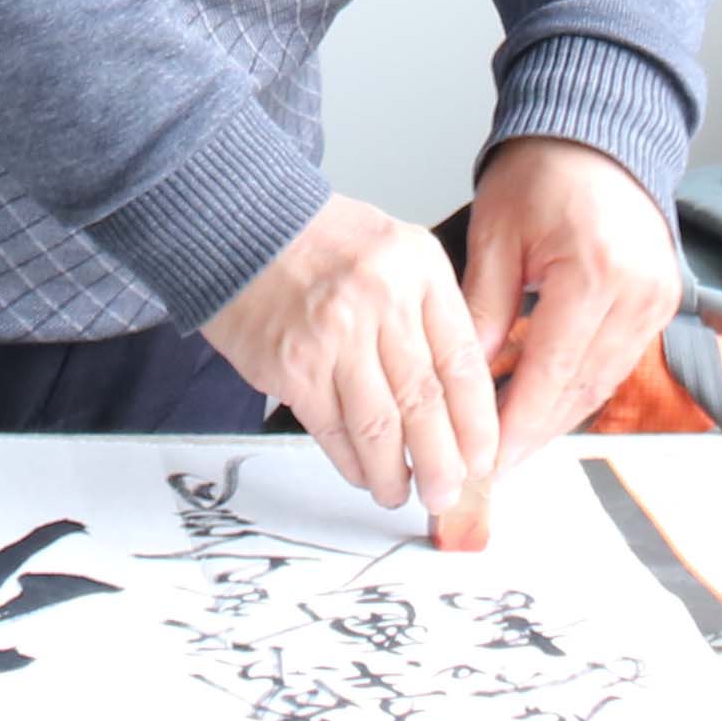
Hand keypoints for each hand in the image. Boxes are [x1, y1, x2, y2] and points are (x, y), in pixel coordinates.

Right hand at [199, 196, 499, 535]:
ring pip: (377, 426)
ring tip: (401, 492)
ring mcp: (332, 334)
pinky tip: (361, 473)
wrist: (239, 227)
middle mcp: (378, 300)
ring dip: (393, 473)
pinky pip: (330, 429)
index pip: (462, 362)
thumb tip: (460, 399)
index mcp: (417, 269)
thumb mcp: (397, 254)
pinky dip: (350, 461)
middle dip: (442, 463)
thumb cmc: (321, 244)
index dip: (477, 423)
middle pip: (424, 402)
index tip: (482, 458)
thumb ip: (431, 315)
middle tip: (447, 493)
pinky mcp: (291, 365)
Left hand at [455, 140, 685, 537]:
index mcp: (596, 273)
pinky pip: (616, 363)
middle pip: (581, 389)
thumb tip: (460, 379)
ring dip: (556, 417)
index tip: (484, 460)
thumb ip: (480, 310)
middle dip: (533, 433)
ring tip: (510, 445)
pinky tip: (542, 404)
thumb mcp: (495, 235)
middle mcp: (638, 294)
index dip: (515, 424)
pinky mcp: (661, 304)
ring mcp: (657, 301)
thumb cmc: (544, 172)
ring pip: (601, 384)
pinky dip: (578, 387)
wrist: (596, 134)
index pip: (550, 372)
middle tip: (490, 467)